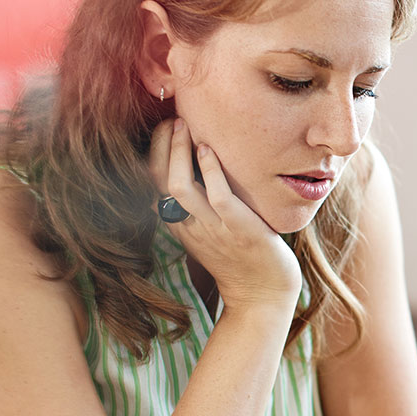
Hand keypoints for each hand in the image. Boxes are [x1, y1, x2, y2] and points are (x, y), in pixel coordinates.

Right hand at [148, 118, 301, 312]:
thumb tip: (191, 176)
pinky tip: (210, 150)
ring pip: (179, 187)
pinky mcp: (239, 229)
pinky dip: (211, 170)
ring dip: (179, 152)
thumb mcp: (210, 234)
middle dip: (162, 146)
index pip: (153, 184)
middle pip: (159, 181)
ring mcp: (214, 228)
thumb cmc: (242, 260)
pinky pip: (218, 197)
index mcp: (181, 225)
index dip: (154, 152)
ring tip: (186, 126)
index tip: (165, 127)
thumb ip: (197, 210)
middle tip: (174, 119)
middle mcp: (191, 226)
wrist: (264, 296)